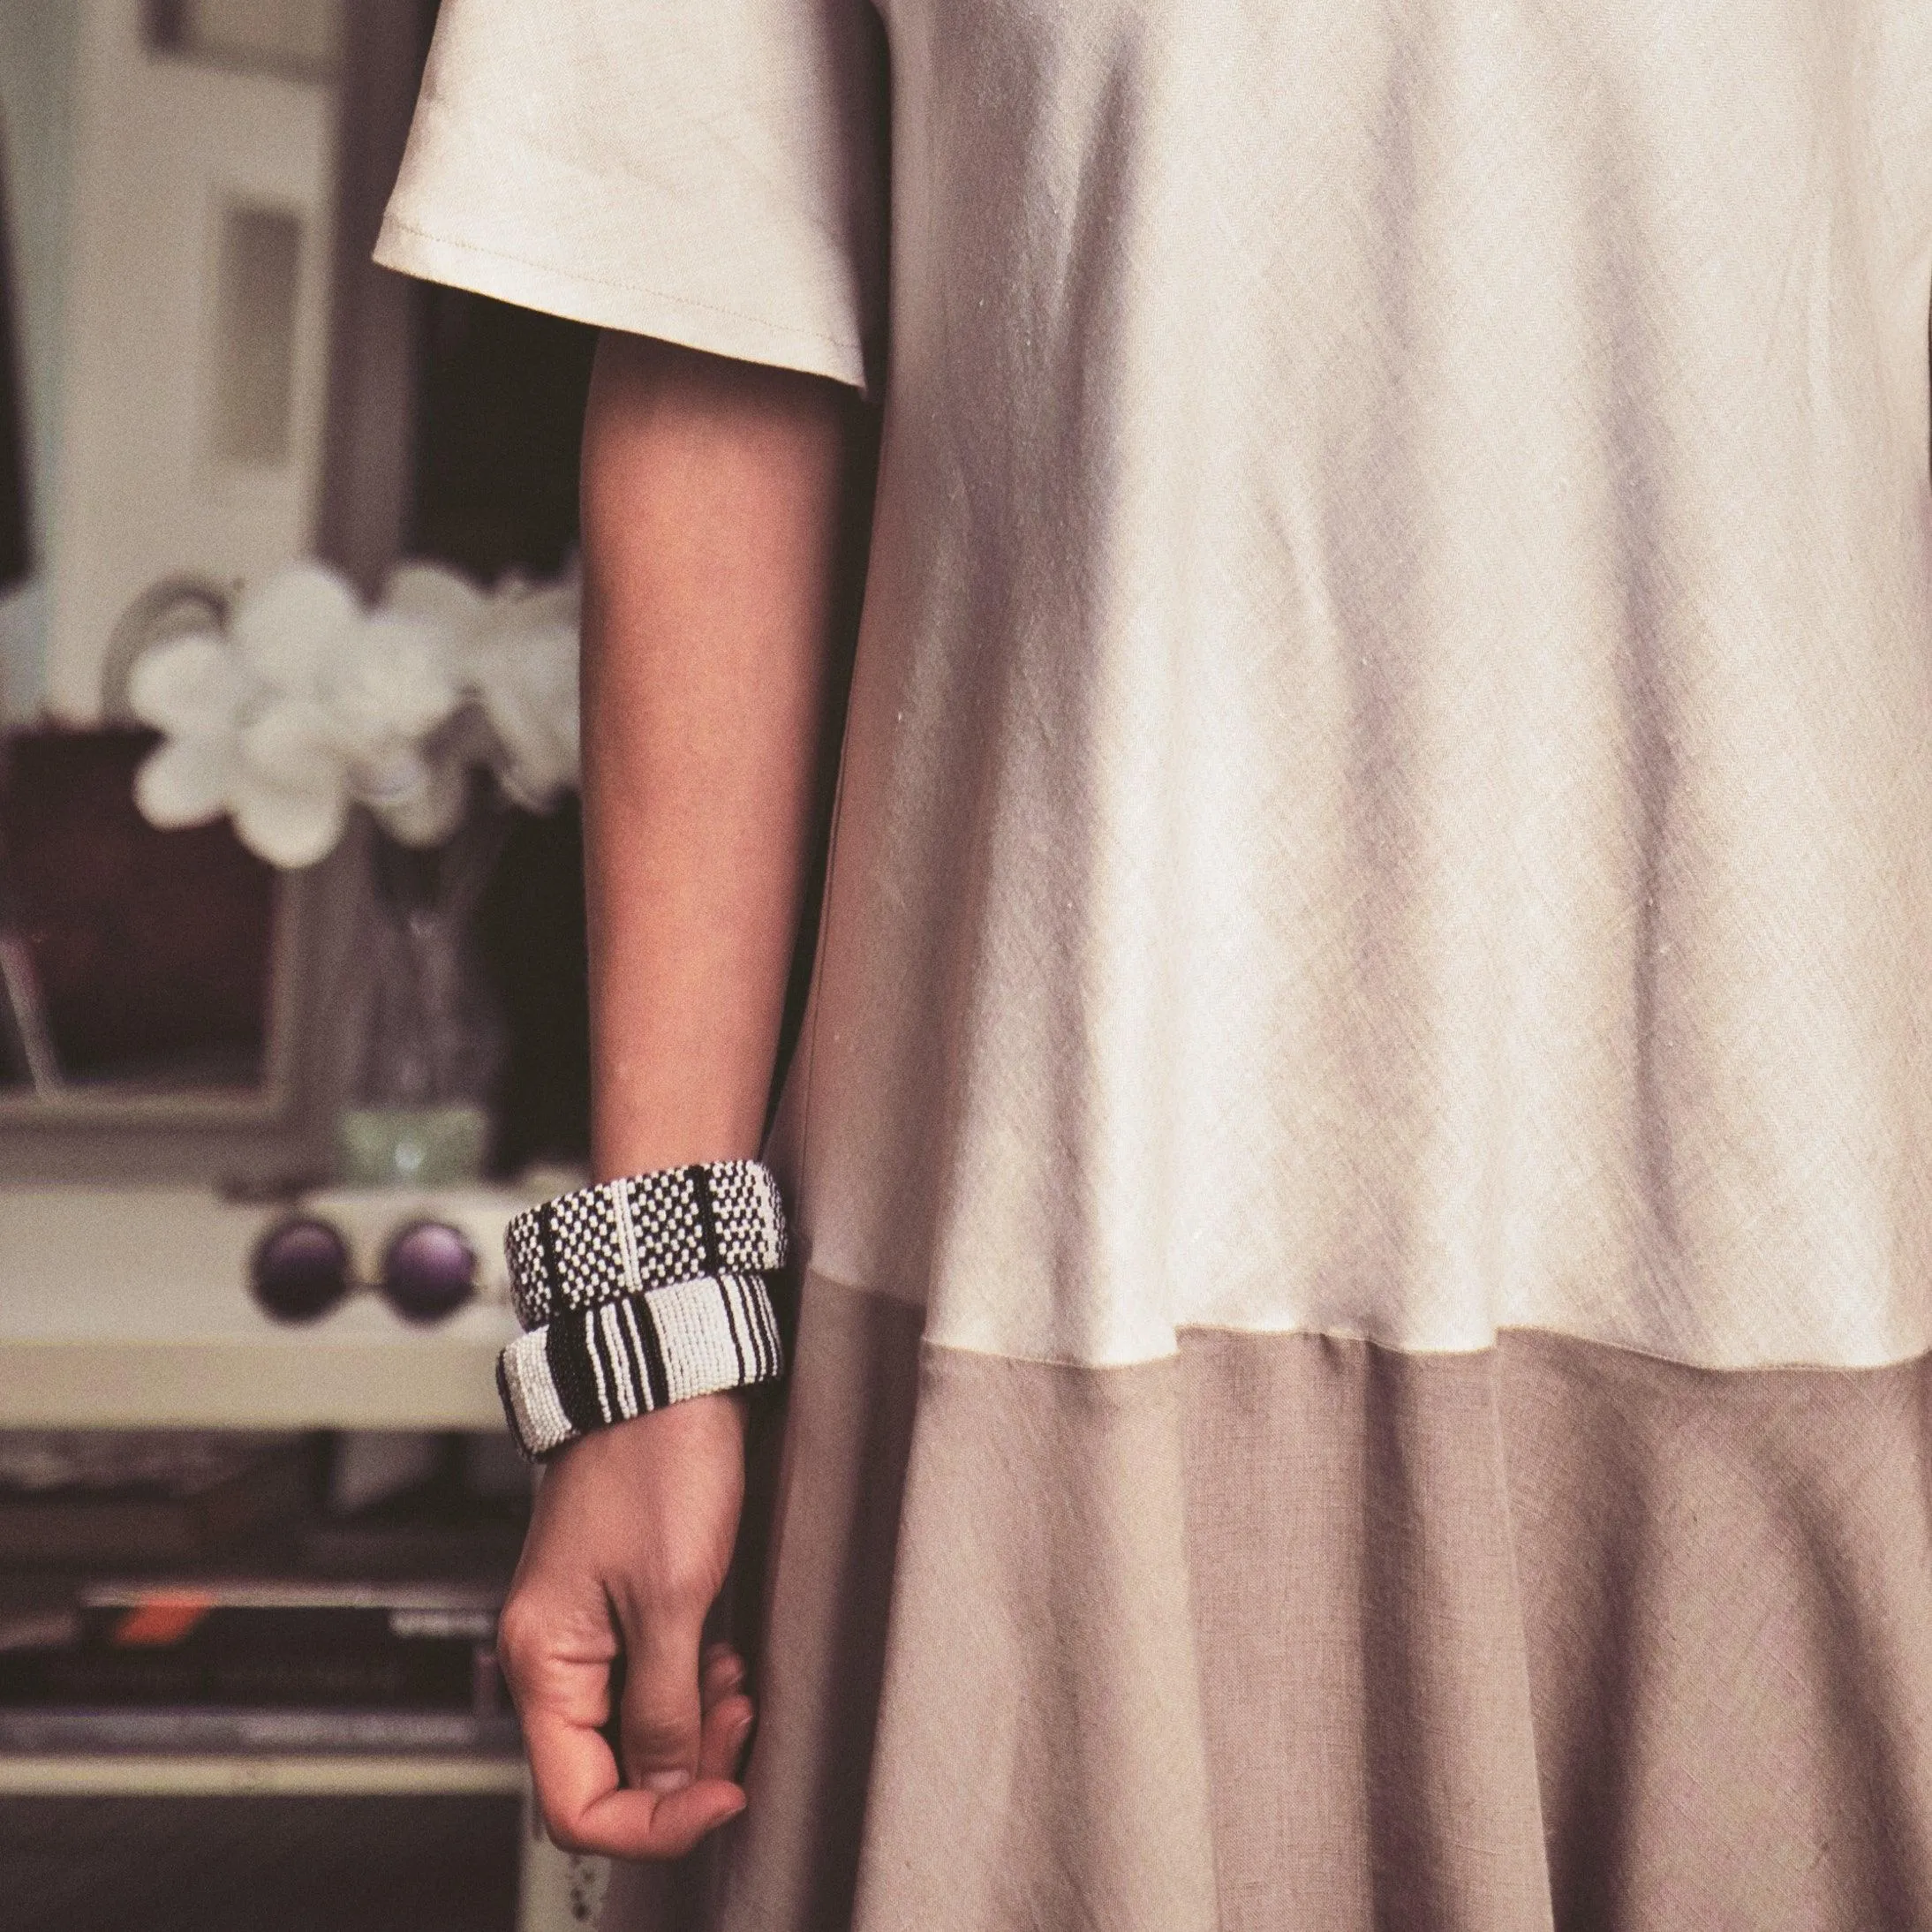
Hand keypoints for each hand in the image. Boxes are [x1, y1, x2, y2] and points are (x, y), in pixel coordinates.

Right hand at [497, 1392, 754, 1858]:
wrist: (670, 1377)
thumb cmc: (658, 1462)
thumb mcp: (672, 1595)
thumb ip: (666, 1705)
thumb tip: (669, 1786)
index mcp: (544, 1662)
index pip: (576, 1802)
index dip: (651, 1822)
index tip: (722, 1798)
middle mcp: (555, 1656)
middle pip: (608, 1773)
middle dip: (682, 1770)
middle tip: (737, 1728)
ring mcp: (588, 1633)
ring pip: (637, 1733)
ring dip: (694, 1730)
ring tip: (737, 1690)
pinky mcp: (623, 1607)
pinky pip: (652, 1685)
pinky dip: (694, 1690)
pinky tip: (726, 1662)